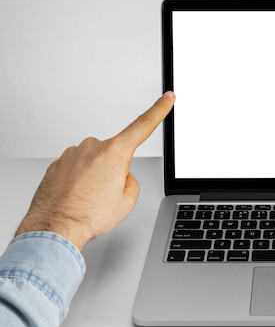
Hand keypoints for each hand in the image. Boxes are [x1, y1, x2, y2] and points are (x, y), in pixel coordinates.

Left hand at [15, 92, 175, 249]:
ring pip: (94, 163)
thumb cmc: (87, 215)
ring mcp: (72, 155)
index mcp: (114, 152)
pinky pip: (76, 170)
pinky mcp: (57, 164)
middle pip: (115, 154)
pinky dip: (78, 183)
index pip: (143, 126)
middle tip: (106, 194)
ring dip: (95, 178)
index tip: (167, 97)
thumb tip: (120, 177)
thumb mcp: (127, 201)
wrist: (55, 228)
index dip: (159, 110)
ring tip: (88, 199)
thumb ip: (130, 181)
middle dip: (115, 171)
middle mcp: (92, 147)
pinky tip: (76, 199)